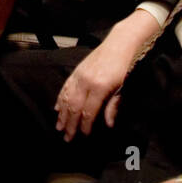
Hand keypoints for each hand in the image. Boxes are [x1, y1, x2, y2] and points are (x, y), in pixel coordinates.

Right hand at [54, 10, 158, 139]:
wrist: (119, 44)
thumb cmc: (124, 67)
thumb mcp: (122, 87)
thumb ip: (113, 106)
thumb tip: (108, 124)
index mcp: (99, 87)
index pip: (88, 111)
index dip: (85, 125)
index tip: (84, 135)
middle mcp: (86, 81)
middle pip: (74, 107)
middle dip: (70, 124)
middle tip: (67, 137)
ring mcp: (79, 75)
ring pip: (67, 98)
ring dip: (62, 114)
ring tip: (59, 126)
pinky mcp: (76, 70)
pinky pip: (65, 87)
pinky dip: (60, 98)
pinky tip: (57, 108)